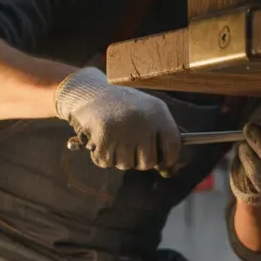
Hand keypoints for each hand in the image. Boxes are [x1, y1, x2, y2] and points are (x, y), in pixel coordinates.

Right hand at [54, 67, 181, 170]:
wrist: (86, 91)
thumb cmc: (118, 105)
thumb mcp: (145, 111)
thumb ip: (158, 136)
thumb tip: (168, 170)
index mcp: (158, 112)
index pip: (173, 146)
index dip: (168, 160)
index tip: (162, 165)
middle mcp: (144, 121)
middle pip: (149, 162)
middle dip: (137, 159)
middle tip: (126, 145)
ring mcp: (124, 130)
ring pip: (126, 164)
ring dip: (117, 157)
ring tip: (111, 137)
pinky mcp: (105, 137)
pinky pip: (106, 162)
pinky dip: (101, 156)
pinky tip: (99, 140)